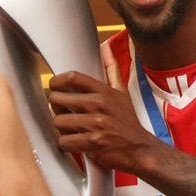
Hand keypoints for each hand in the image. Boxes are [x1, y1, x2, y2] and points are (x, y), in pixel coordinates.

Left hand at [47, 43, 158, 173]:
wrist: (140, 149)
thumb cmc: (127, 122)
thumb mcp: (121, 93)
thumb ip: (112, 69)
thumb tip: (106, 46)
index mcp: (105, 91)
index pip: (72, 77)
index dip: (56, 82)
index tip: (55, 88)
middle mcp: (100, 105)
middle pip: (58, 99)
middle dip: (57, 108)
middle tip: (64, 113)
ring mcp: (97, 124)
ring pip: (58, 121)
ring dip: (62, 128)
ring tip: (72, 129)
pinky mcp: (93, 142)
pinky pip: (64, 141)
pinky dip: (67, 143)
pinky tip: (76, 142)